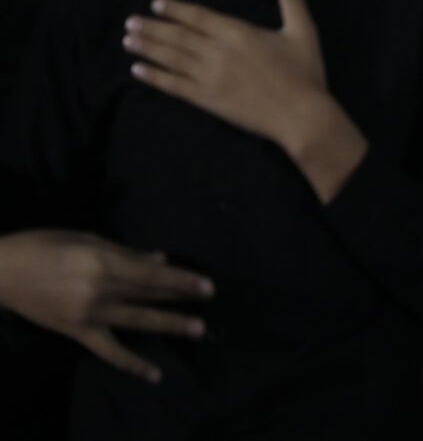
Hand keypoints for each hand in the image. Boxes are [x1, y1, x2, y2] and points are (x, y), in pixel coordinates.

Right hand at [0, 230, 212, 382]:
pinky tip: (154, 374)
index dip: (182, 280)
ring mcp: (89, 315)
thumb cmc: (44, 246)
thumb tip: (160, 260)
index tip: (208, 285)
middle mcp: (100, 291)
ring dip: (168, 325)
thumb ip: (126, 252)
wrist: (1, 272)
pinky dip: (132, 363)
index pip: (152, 275)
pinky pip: (109, 351)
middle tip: (211, 302)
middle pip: (148, 295)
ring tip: (196, 329)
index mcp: (103, 264)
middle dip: (181, 298)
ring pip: (137, 321)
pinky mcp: (78, 333)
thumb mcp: (86, 239)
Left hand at [124, 0, 366, 201]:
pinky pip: (174, 86)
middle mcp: (218, 52)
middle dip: (153, 28)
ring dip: (148, 48)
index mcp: (238, 32)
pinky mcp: (208, 100)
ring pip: (171, 58)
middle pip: (178, 36)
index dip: (176, 9)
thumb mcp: (303, 30)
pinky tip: (138, 71)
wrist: (301, 115)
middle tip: (131, 21)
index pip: (199, 17)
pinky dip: (155, 77)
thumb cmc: (304, 72)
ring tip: (128, 40)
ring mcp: (209, 77)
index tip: (156, 3)